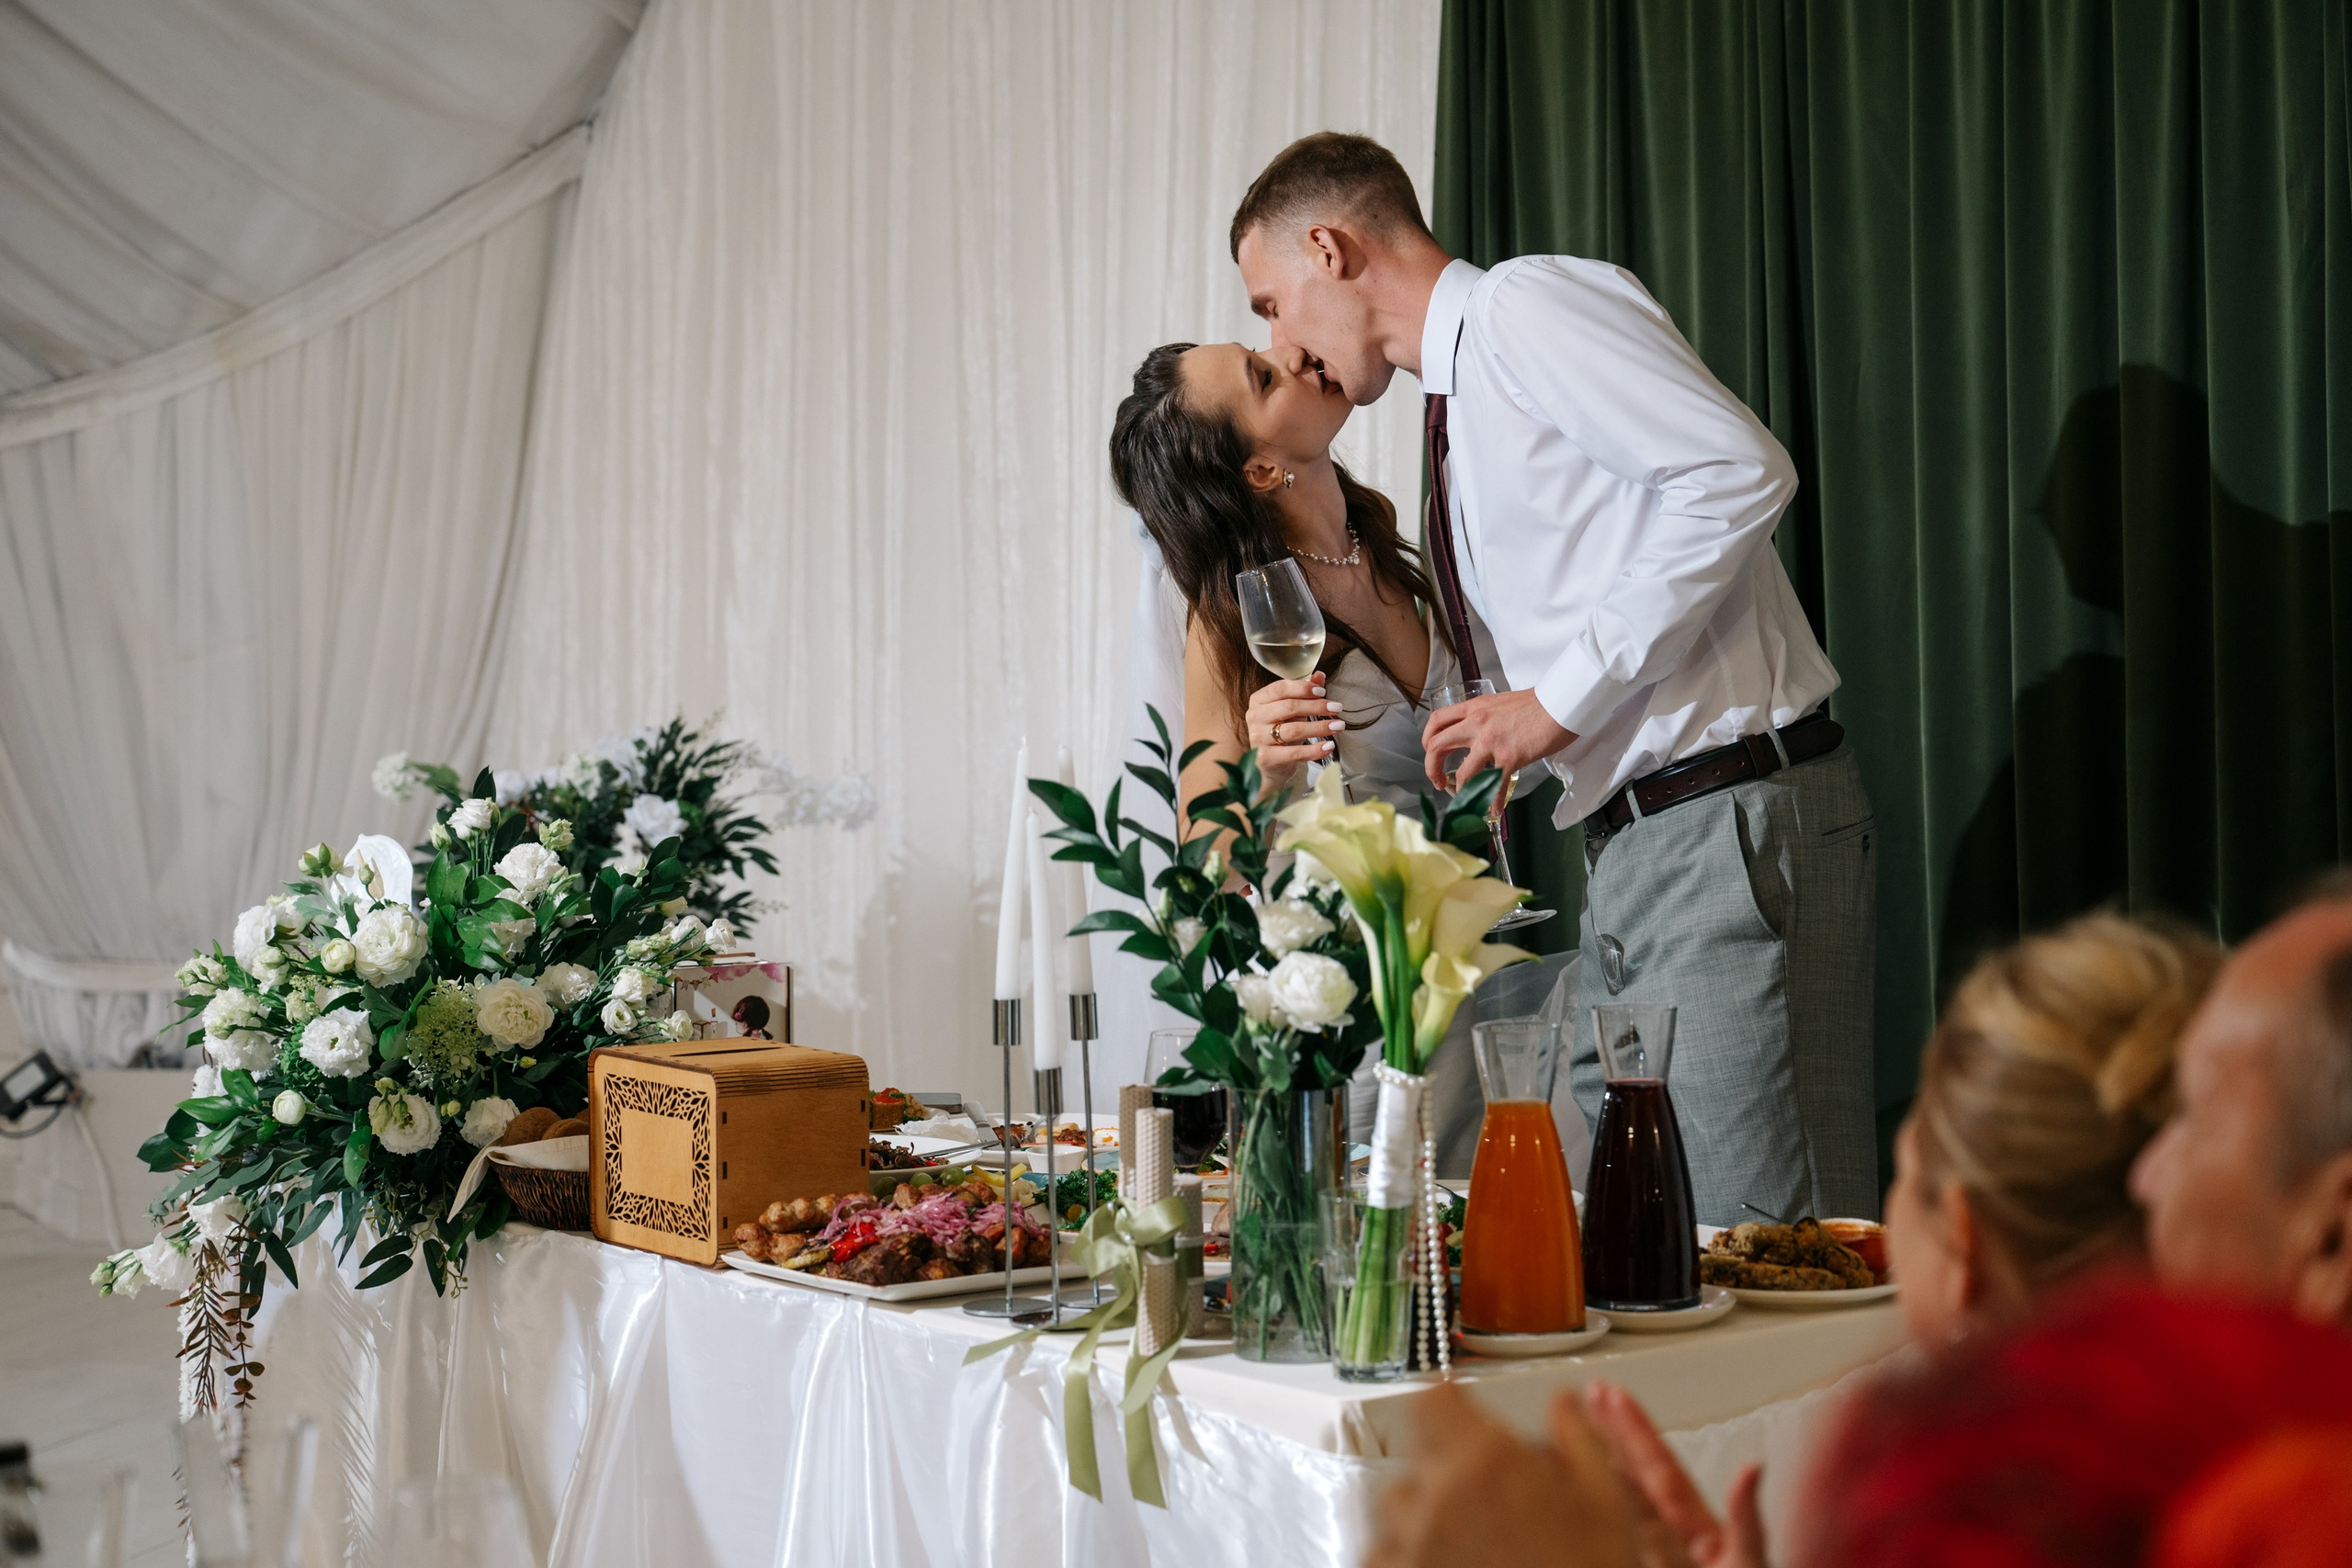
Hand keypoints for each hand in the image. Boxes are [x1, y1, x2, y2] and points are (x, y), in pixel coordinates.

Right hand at [1245, 673, 1343, 772]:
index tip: (1322, 692)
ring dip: (1320, 727)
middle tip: (1336, 708)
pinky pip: (1295, 752)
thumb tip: (1320, 675)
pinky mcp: (1266, 758)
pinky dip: (1314, 750)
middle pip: (1289, 707)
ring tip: (1338, 726)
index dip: (1303, 688)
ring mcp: (1258, 738)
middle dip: (1316, 706)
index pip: (1280, 688)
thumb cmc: (1280, 732)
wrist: (1270, 764)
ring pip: (1294, 729)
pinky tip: (1328, 746)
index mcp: (1259, 700)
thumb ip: (1304, 692)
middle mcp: (1255, 717)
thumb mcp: (1292, 711)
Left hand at [1368, 1383, 1651, 1567]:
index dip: (1447, 1405)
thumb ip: (1579, 1441)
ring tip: (1470, 1541)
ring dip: (1421, 1514)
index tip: (1458, 1411)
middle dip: (1446, 1469)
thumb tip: (1566, 1405)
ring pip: (1394, 1510)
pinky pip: (1382, 1553)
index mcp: (1485, 1463)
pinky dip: (1405, 1553)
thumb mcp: (1605, 1505)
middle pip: (1415, 1459)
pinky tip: (1449, 1562)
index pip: (1431, 1401)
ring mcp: (1410, 1547)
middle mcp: (1435, 1500)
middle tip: (1487, 1498)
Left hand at [1422, 688, 1574, 792]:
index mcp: (1474, 708)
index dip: (1427, 739)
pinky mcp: (1510, 756)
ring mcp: (1491, 741)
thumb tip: (1482, 733)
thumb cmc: (1539, 703)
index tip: (1430, 751)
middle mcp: (1477, 723)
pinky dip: (1494, 802)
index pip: (1437, 721)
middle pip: (1438, 746)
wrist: (1561, 702)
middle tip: (1437, 781)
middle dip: (1432, 768)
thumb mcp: (1501, 703)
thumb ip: (1487, 717)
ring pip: (1463, 773)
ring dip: (1460, 791)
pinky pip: (1495, 785)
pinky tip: (1495, 810)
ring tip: (1465, 800)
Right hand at [1583, 1382, 1769, 1567]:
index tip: (1613, 1396)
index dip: (1635, 1430)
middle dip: (1614, 1433)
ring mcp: (1653, 1558)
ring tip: (1572, 1430)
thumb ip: (1747, 1520)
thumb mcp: (1750, 1563)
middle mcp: (1673, 1538)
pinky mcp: (1634, 1563)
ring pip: (1620, 1504)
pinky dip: (1600, 1508)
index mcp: (1699, 1529)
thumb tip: (1752, 1468)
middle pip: (1636, 1476)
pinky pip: (1615, 1534)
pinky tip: (1574, 1492)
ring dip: (1600, 1466)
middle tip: (1590, 1394)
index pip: (1660, 1468)